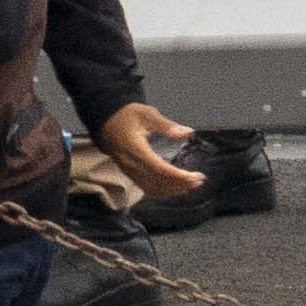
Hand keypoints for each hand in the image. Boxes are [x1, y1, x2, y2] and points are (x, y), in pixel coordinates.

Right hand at [88, 100, 203, 210]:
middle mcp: (130, 163)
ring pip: (152, 188)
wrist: (106, 120)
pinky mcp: (129, 173)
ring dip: (173, 189)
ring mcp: (128, 170)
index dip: (177, 175)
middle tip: (199, 180)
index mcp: (135, 148)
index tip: (194, 176)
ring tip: (191, 186)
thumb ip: (166, 125)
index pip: (158, 167)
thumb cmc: (126, 115)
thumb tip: (187, 132)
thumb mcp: (147, 113)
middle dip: (180, 183)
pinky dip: (162, 192)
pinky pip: (146, 188)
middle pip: (157, 180)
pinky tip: (174, 189)